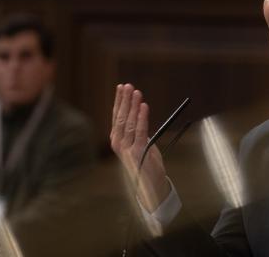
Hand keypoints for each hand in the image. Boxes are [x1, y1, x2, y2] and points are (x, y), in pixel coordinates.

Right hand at [110, 84, 170, 211]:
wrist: (151, 183)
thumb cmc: (147, 162)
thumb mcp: (141, 143)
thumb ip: (138, 130)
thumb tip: (139, 111)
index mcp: (117, 139)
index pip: (117, 116)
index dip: (120, 100)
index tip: (122, 87)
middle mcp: (118, 143)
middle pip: (121, 116)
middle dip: (125, 100)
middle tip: (128, 85)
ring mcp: (126, 148)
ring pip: (129, 122)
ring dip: (133, 105)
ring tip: (136, 92)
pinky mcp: (138, 152)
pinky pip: (140, 131)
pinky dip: (142, 117)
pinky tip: (143, 106)